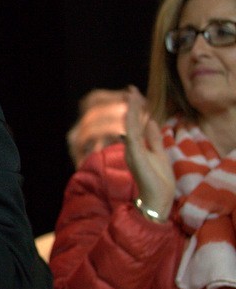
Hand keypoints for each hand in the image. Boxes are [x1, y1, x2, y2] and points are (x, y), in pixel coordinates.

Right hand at [122, 85, 175, 218]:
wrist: (157, 198)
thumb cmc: (158, 180)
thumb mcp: (158, 153)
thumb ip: (153, 138)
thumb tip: (151, 121)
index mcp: (137, 146)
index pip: (135, 123)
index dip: (135, 109)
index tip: (135, 94)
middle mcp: (131, 146)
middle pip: (130, 121)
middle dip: (131, 105)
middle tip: (131, 89)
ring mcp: (131, 150)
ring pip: (129, 124)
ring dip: (131, 108)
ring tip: (132, 93)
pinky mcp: (134, 153)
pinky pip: (131, 133)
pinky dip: (131, 120)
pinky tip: (132, 108)